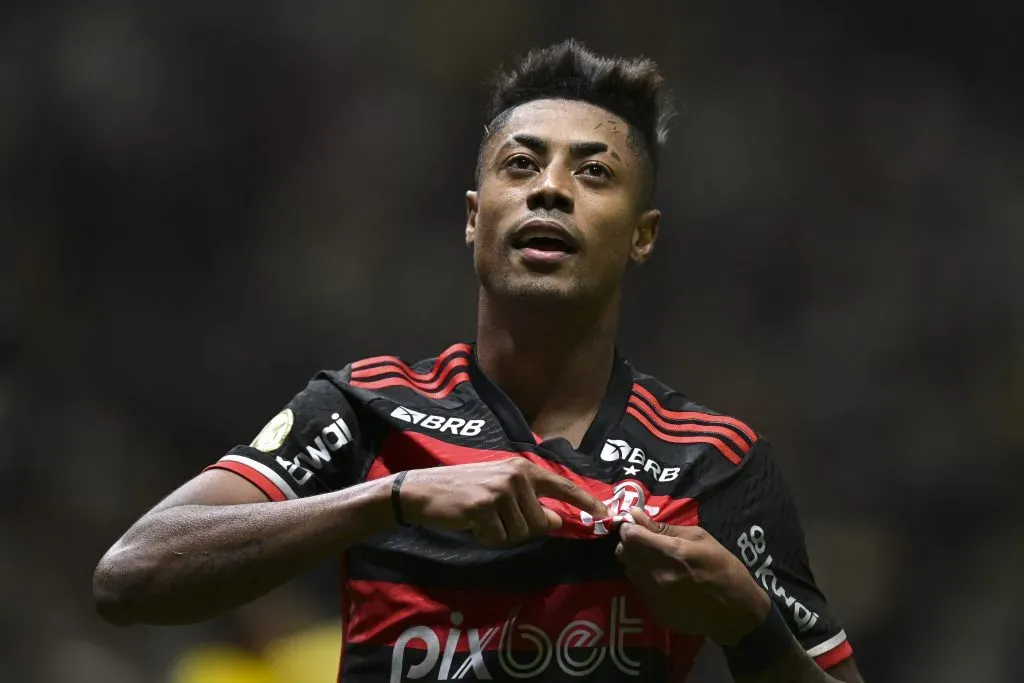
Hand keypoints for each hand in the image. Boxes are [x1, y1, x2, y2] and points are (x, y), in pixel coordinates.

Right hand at [400, 458, 608, 547]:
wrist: (425, 491)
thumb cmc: (465, 490)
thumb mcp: (501, 488)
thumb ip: (531, 501)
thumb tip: (556, 520)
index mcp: (523, 468)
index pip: (561, 486)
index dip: (584, 501)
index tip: (604, 513)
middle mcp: (516, 475)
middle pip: (540, 522)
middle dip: (521, 529)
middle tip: (496, 518)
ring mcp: (500, 490)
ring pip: (521, 533)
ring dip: (502, 534)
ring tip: (483, 518)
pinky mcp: (484, 507)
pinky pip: (500, 538)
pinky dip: (487, 538)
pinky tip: (474, 524)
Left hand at [615, 508, 770, 645]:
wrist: (735, 611)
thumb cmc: (722, 567)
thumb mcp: (700, 538)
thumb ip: (664, 527)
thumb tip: (636, 515)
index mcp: (671, 553)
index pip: (630, 536)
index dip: (630, 528)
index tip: (637, 527)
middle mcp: (658, 575)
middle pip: (623, 553)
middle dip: (631, 544)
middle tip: (646, 543)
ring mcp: (655, 596)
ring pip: (628, 570)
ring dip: (636, 562)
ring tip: (656, 561)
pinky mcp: (655, 610)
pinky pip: (639, 588)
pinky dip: (645, 580)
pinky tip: (664, 580)